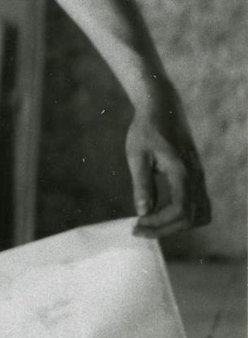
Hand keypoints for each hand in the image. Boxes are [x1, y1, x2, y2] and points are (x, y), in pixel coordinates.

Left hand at [127, 100, 210, 238]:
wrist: (163, 108)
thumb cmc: (146, 129)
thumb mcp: (137, 155)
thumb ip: (141, 184)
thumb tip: (143, 212)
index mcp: (182, 171)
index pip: (180, 211)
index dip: (160, 224)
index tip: (137, 225)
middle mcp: (197, 176)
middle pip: (192, 218)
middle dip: (165, 229)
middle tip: (139, 229)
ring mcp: (199, 177)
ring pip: (200, 214)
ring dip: (177, 225)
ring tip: (150, 223)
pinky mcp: (196, 177)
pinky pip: (199, 205)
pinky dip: (183, 216)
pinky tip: (160, 213)